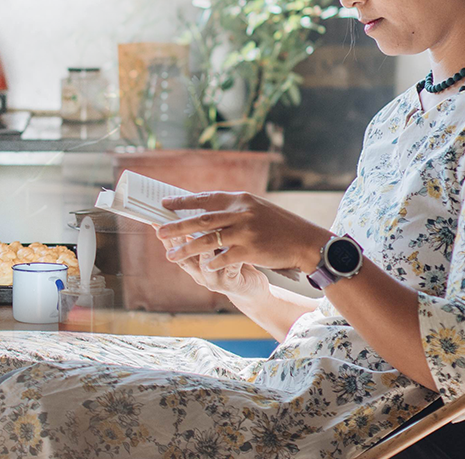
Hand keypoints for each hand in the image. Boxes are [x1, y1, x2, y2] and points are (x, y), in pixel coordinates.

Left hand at [157, 191, 330, 275]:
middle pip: (201, 219)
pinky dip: (211, 262)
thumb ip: (233, 208)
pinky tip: (203, 266)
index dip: (183, 201)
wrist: (305, 241)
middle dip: (177, 226)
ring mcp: (245, 232)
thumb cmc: (280, 225)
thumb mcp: (256, 208)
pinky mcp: (251, 250)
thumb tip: (204, 210)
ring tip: (171, 255)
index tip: (164, 204)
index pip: (205, 198)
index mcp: (240, 199)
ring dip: (187, 249)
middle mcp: (241, 213)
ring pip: (208, 240)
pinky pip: (224, 257)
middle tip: (159, 231)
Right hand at [157, 228, 270, 298]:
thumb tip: (189, 206)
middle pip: (186, 258)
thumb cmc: (232, 259)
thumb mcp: (215, 246)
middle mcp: (200, 272)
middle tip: (171, 229)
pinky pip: (231, 271)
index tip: (158, 221)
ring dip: (203, 251)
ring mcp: (216, 279)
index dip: (167, 236)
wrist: (250, 287)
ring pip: (206, 265)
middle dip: (178, 241)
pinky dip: (231, 260)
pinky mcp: (233, 284)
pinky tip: (233, 250)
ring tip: (202, 240)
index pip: (175, 249)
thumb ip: (203, 233)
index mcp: (194, 261)